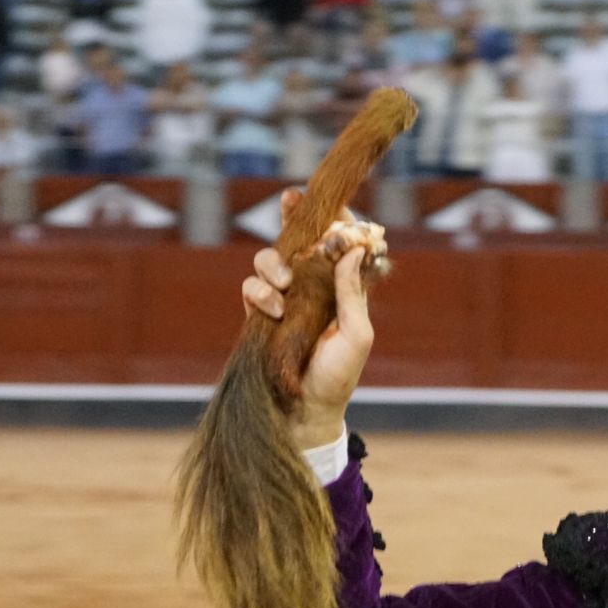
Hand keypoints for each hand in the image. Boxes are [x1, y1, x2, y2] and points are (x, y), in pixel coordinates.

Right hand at [240, 189, 381, 448]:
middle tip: (289, 202)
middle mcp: (312, 288)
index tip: (323, 198)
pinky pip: (250, 287)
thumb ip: (352, 292)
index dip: (332, 218)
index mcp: (342, 288)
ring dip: (273, 262)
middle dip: (293, 217)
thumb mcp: (357, 334)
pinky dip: (258, 291)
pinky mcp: (260, 315)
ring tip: (285, 284)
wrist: (306, 410)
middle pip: (299, 240)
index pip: (337, 244)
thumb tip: (352, 249)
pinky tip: (272, 309)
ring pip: (269, 259)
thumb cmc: (338, 375)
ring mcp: (284, 300)